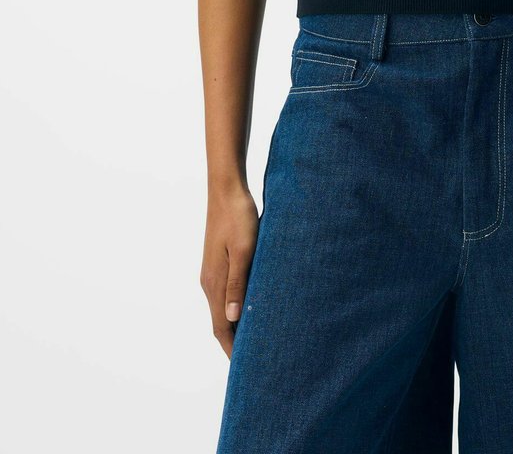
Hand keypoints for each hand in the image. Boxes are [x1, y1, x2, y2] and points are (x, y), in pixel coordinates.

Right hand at [200, 182, 259, 358]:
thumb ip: (238, 283)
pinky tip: (250, 308)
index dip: (232, 350)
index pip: (221, 328)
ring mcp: (212, 272)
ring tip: (254, 341)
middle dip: (234, 343)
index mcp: (214, 283)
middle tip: (253, 362)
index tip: (245, 370)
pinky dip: (236, 309)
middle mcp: (210, 282)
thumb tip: (233, 317)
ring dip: (236, 326)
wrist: (226, 189)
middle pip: (220, 323)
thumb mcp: (243, 250)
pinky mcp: (218, 262)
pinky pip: (226, 295)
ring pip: (223, 309)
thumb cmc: (239, 217)